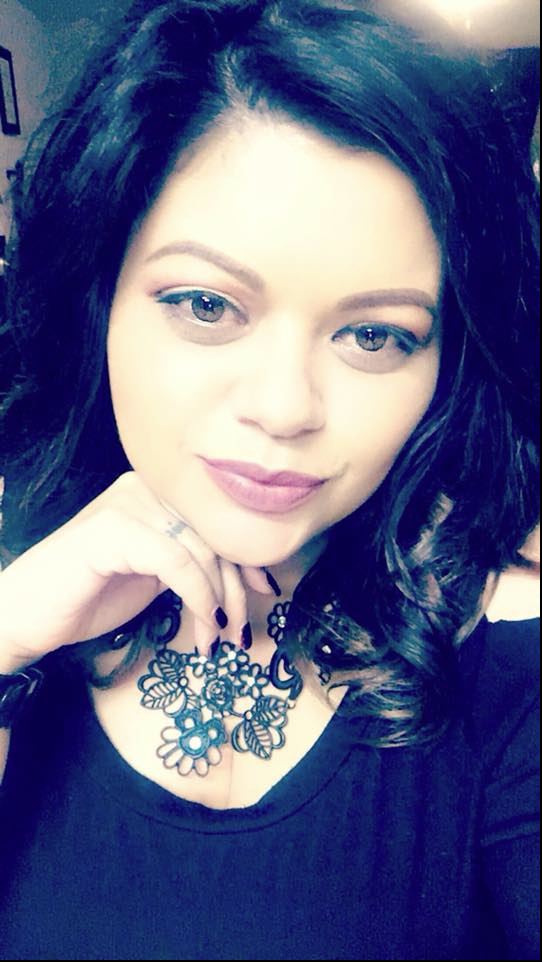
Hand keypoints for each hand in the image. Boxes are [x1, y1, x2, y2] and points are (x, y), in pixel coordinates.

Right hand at [0, 471, 273, 671]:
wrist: (27, 615)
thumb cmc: (88, 597)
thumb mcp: (155, 576)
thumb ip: (193, 564)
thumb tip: (250, 578)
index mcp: (157, 493)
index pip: (218, 521)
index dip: (247, 559)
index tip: (265, 594)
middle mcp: (145, 488)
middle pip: (215, 534)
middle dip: (236, 588)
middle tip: (240, 634)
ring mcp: (127, 505)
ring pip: (201, 550)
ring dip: (218, 602)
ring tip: (213, 641)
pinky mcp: (113, 529)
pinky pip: (176, 561)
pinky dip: (198, 596)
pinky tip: (202, 624)